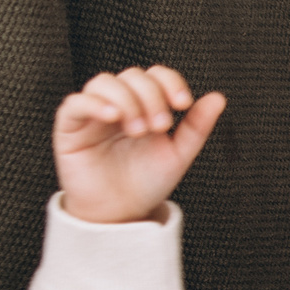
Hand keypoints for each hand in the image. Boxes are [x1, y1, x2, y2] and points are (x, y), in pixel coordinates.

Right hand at [53, 65, 226, 224]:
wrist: (121, 213)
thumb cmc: (146, 183)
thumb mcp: (178, 154)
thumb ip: (197, 126)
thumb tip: (218, 98)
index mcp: (144, 105)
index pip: (155, 75)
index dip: (169, 81)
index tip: (183, 104)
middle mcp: (119, 104)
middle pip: (132, 76)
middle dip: (150, 96)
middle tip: (159, 126)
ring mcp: (93, 114)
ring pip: (104, 82)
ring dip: (126, 100)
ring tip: (138, 129)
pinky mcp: (70, 127)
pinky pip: (75, 103)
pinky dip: (94, 103)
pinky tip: (112, 117)